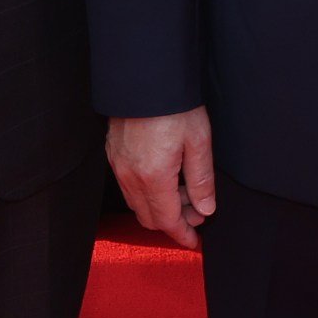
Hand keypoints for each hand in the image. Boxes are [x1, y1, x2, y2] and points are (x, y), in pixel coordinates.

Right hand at [109, 109, 219, 246]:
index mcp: (153, 177)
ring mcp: (118, 165)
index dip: (182, 235)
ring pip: (137, 203)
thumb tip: (205, 209)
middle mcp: (130, 176)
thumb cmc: (174, 104)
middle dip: (173, 222)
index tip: (194, 242)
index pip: (167, 221)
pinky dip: (146, 192)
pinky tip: (165, 177)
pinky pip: (128, 186)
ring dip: (160, 207)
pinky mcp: (113, 153)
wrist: (144, 75)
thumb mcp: (199, 141)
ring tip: (185, 192)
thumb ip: (201, 180)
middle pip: (149, 218)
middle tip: (196, 212)